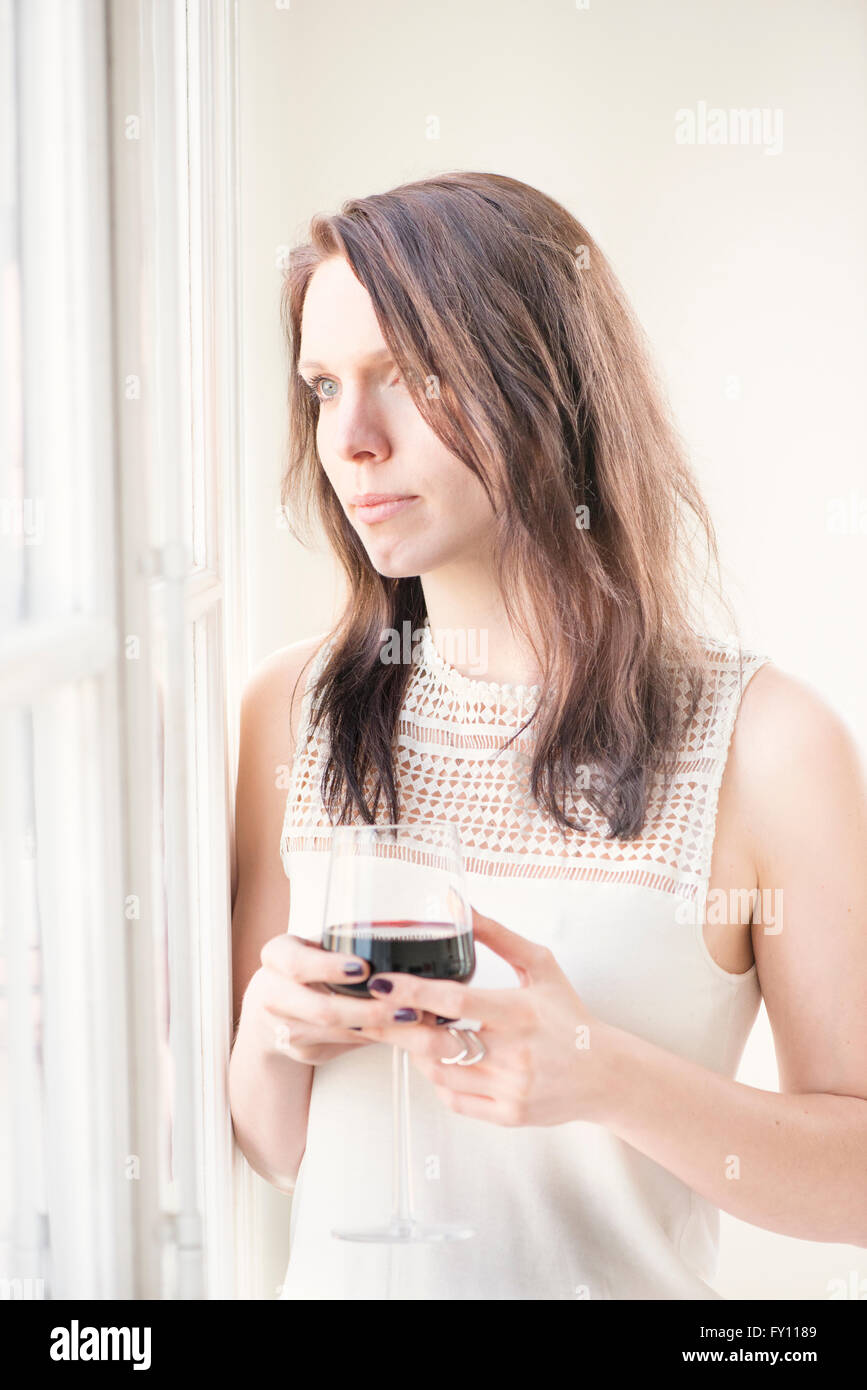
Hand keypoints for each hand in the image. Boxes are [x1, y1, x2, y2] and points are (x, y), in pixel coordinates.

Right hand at [249, 933, 435, 1065]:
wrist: (273, 1005)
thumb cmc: (307, 966)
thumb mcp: (315, 947)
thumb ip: (344, 946)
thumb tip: (400, 946)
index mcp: (276, 956)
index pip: (297, 963)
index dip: (329, 967)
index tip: (364, 968)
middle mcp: (271, 994)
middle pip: (320, 1009)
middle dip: (368, 1010)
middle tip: (405, 1005)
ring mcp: (282, 1027)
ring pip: (333, 1032)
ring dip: (376, 1027)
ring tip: (410, 1018)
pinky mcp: (300, 1050)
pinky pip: (340, 1045)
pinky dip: (370, 1037)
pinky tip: (396, 1029)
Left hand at [355, 908, 613, 1126]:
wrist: (605, 1073)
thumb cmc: (569, 1015)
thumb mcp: (540, 966)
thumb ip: (498, 936)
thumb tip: (458, 905)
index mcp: (521, 1013)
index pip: (457, 1002)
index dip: (414, 993)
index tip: (382, 983)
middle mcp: (515, 1054)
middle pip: (437, 1043)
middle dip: (399, 1027)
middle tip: (377, 1010)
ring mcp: (510, 1089)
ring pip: (439, 1073)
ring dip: (415, 1051)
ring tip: (410, 1030)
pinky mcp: (509, 1116)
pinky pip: (454, 1100)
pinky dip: (437, 1079)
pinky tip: (436, 1059)